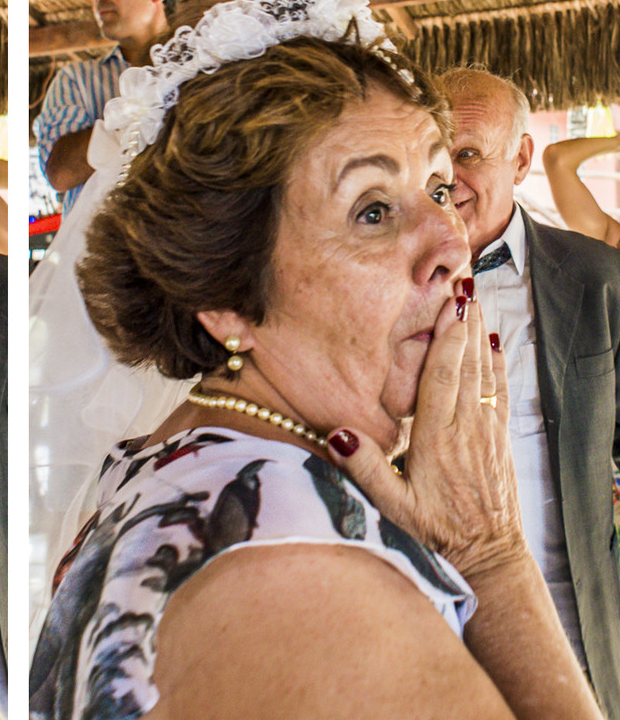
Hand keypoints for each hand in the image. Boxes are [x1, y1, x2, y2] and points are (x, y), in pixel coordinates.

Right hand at [328, 279, 527, 578]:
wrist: (488, 555)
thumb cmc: (435, 532)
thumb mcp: (392, 507)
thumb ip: (366, 469)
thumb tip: (339, 433)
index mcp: (436, 440)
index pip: (442, 378)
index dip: (446, 339)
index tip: (449, 305)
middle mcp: (465, 430)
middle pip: (466, 366)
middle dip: (464, 323)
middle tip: (462, 284)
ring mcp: (486, 433)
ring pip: (485, 374)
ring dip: (481, 336)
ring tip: (476, 300)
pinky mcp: (498, 440)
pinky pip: (499, 392)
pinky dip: (498, 364)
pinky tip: (495, 344)